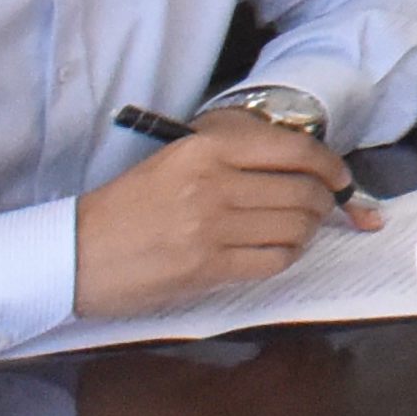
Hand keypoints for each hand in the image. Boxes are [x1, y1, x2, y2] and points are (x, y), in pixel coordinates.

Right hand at [73, 117, 364, 318]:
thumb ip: (237, 158)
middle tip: (321, 209)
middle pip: (303, 191)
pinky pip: (274, 260)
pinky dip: (286, 256)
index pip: (296, 149)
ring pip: (295, 226)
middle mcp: (213, 183)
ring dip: (306, 231)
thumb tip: (304, 168)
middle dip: (324, 203)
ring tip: (294, 231)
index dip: (332, 167)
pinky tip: (275, 252)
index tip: (342, 179)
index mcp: (206, 148)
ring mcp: (210, 226)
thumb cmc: (127, 207)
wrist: (74, 253)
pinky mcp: (206, 266)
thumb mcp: (177, 161)